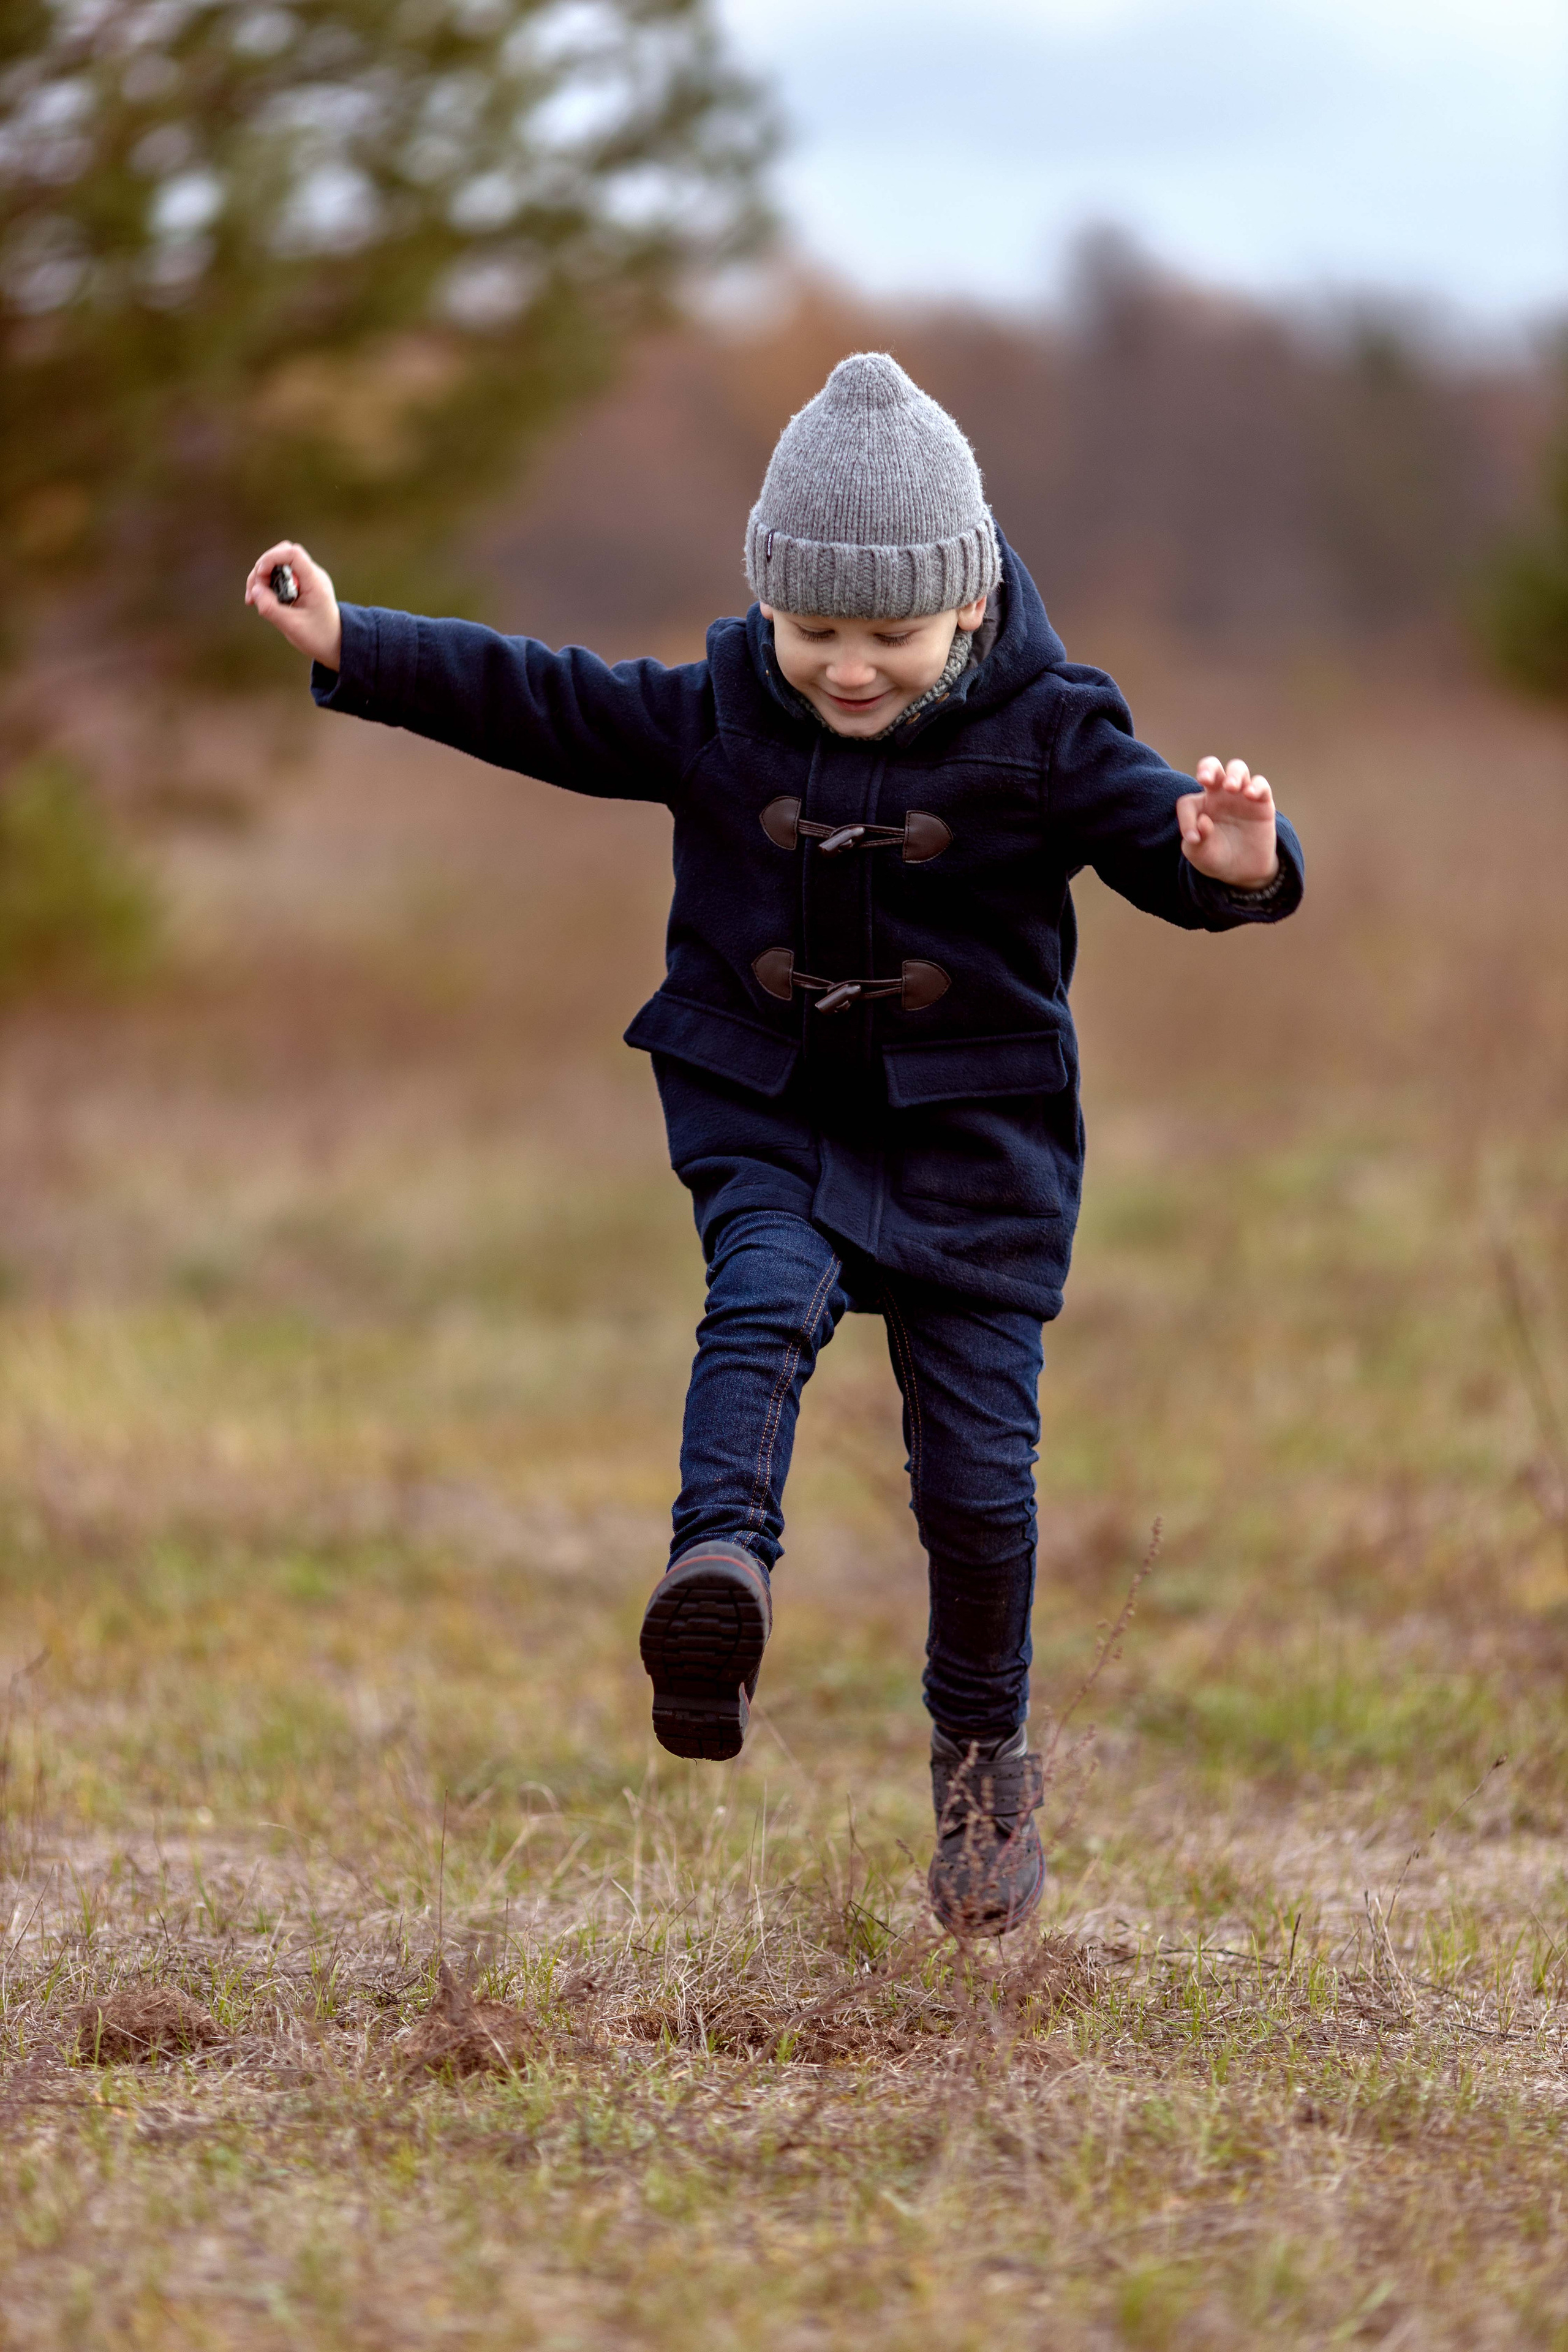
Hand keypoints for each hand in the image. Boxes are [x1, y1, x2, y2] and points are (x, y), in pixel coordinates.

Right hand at [244, 540, 341, 669]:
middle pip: (282, 554)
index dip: (272, 558)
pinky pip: (279, 575)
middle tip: (254, 593)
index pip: (293, 554)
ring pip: (278, 564)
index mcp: (315, 582)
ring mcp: (306, 579)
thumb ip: (272, 608)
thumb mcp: (293, 626)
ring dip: (261, 577)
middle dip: (262, 569)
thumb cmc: (319, 637)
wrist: (335, 643)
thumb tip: (255, 590)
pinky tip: (259, 599)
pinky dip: (266, 584)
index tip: (260, 575)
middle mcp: (311, 575)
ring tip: (253, 599)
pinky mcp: (299, 585)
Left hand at [1176, 756, 1278, 886]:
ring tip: (1231, 787)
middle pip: (1212, 767)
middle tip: (1204, 778)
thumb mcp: (1200, 856)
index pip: (1187, 803)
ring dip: (1233, 774)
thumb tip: (1203, 821)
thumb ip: (1196, 842)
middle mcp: (1218, 795)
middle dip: (1207, 767)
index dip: (1186, 819)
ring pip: (1238, 768)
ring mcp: (1240, 796)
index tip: (1193, 839)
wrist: (1243, 870)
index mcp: (1199, 806)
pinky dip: (1256, 786)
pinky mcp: (1261, 802)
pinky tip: (1249, 795)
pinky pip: (1261, 784)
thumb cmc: (1216, 858)